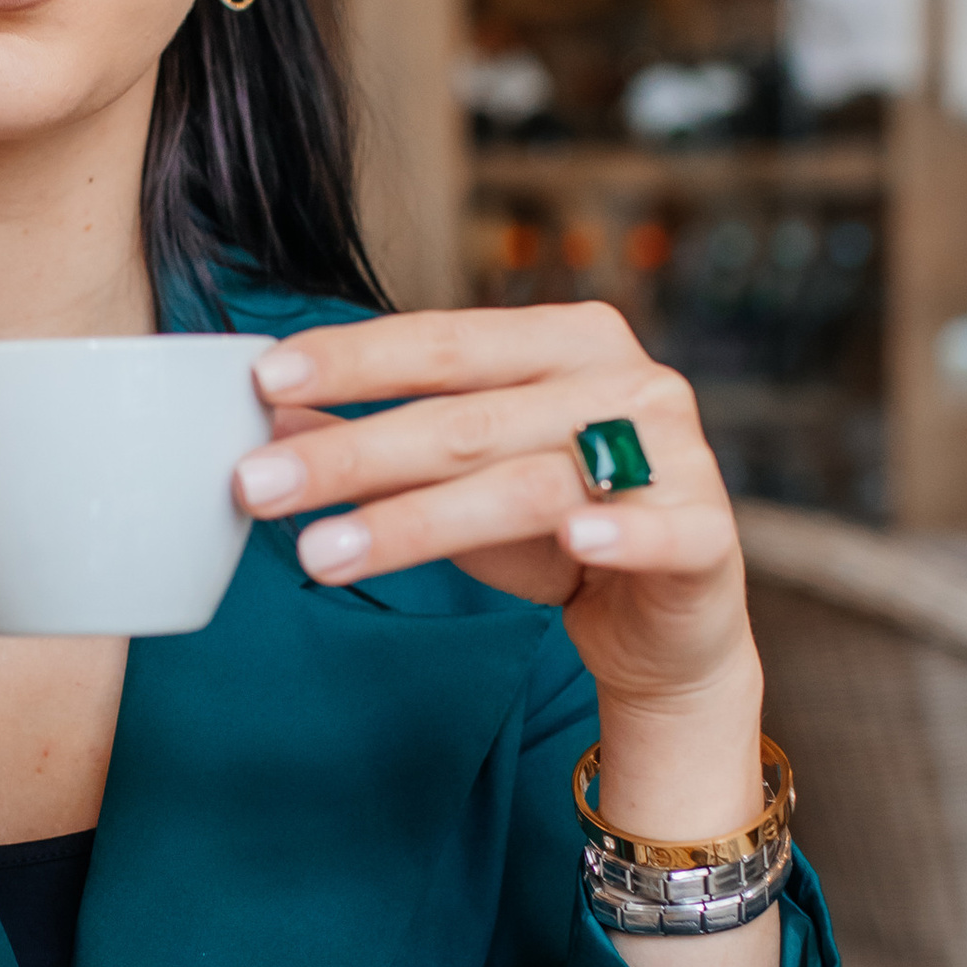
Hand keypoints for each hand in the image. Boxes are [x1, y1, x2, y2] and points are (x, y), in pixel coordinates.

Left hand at [235, 304, 756, 742]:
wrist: (663, 624)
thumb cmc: (555, 532)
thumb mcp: (455, 484)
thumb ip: (379, 444)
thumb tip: (273, 416)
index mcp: (569, 342)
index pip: (444, 342)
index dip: (354, 359)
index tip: (263, 379)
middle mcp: (627, 384)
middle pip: (468, 418)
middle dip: (353, 454)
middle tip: (257, 486)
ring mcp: (677, 455)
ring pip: (531, 482)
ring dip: (418, 520)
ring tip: (322, 553)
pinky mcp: (709, 533)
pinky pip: (660, 530)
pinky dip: (620, 530)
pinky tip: (575, 539)